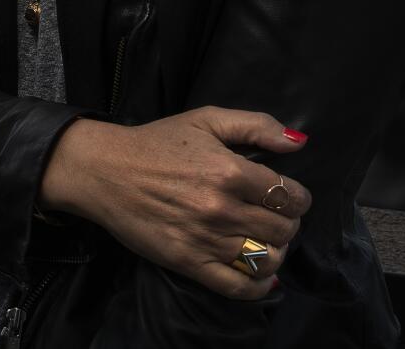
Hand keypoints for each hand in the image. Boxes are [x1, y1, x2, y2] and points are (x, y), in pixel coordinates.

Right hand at [41, 107, 311, 298]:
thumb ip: (256, 125)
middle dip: (287, 223)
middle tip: (275, 216)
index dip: (298, 198)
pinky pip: (237, 286)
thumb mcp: (207, 118)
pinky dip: (258, 286)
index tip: (290, 197)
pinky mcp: (189, 263)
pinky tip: (261, 276)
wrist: (106, 171)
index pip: (290, 197)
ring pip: (266, 259)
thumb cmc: (158, 143)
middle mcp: (222, 208)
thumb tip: (298, 143)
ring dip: (275, 251)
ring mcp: (206, 239)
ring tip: (266, 240)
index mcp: (231, 171)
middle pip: (283, 229)